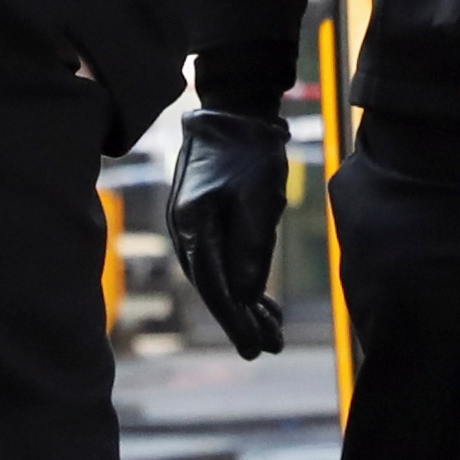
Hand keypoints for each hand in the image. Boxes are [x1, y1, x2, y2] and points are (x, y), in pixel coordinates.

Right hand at [170, 110, 293, 360]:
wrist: (235, 110)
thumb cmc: (249, 151)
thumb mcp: (258, 200)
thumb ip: (250, 249)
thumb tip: (244, 296)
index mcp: (192, 223)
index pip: (213, 285)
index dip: (234, 321)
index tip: (254, 349)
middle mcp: (185, 229)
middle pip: (213, 286)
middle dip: (242, 319)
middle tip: (271, 347)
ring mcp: (192, 224)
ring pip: (218, 275)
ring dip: (245, 304)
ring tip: (273, 331)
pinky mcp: (205, 218)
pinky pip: (221, 259)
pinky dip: (242, 280)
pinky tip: (263, 301)